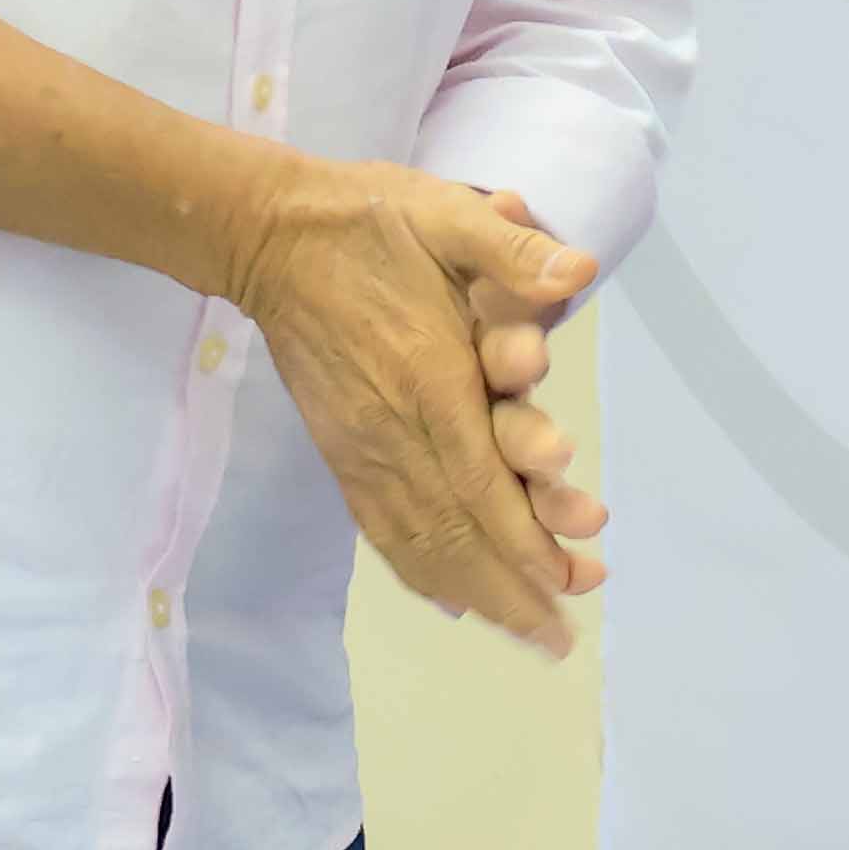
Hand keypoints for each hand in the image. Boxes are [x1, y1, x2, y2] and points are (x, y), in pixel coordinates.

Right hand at [229, 164, 605, 651]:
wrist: (271, 235)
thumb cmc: (371, 221)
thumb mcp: (446, 213)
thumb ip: (509, 249)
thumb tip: (577, 270)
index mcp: (427, 378)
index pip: (480, 483)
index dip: (523, 542)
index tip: (568, 585)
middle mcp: (393, 428)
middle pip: (455, 531)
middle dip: (511, 588)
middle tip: (562, 636)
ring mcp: (360, 446)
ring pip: (419, 540)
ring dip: (475, 593)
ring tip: (525, 635)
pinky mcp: (341, 449)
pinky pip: (380, 526)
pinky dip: (418, 570)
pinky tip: (450, 600)